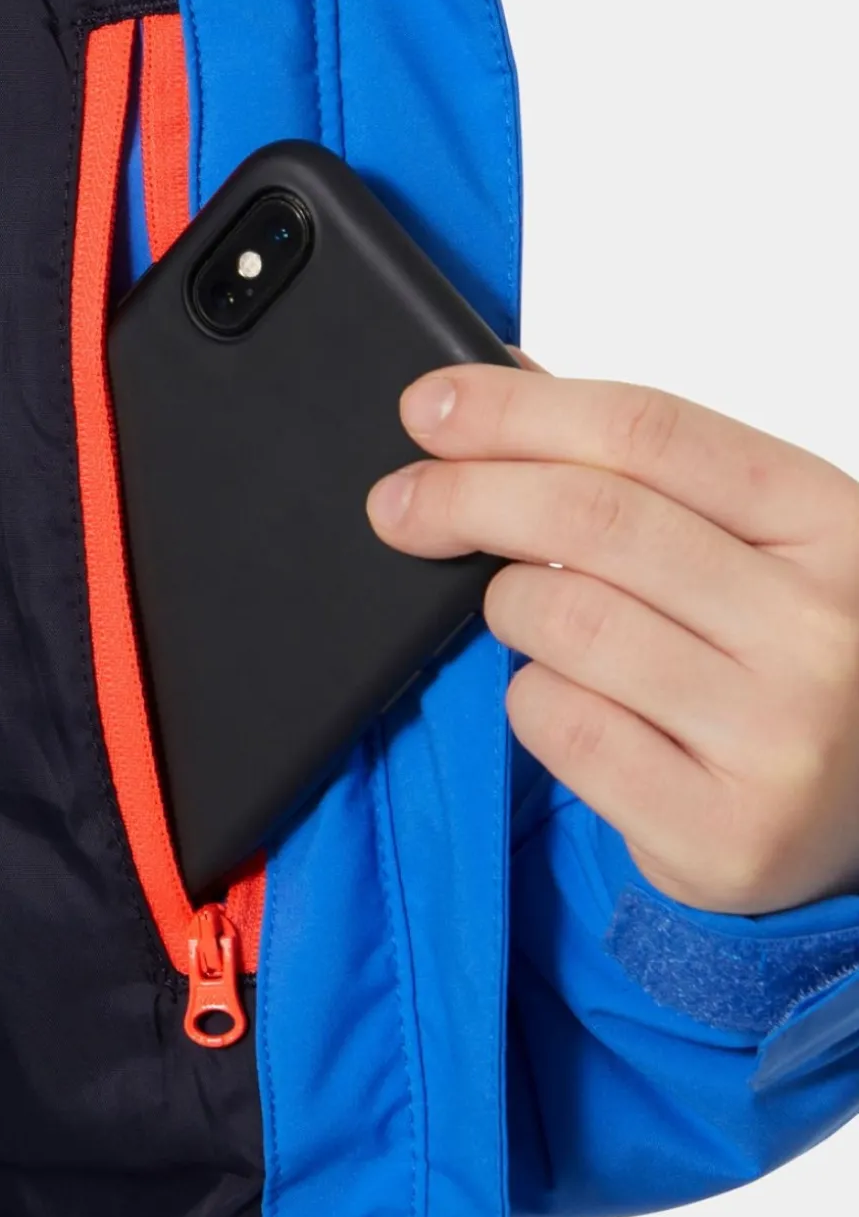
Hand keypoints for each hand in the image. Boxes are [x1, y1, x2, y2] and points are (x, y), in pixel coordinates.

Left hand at [367, 357, 858, 914]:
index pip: (647, 432)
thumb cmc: (795, 661)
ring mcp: (773, 737)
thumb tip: (509, 386)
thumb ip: (651, 472)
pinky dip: (532, 700)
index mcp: (833, 525)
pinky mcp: (720, 831)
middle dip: (467, 497)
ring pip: (563, 625)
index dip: (517, 411)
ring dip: (507, 609)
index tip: (430, 410)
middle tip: (402, 505)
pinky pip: (562, 729)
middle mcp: (815, 629)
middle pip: (593, 520)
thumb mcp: (762, 544)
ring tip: (523, 617)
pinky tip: (565, 698)